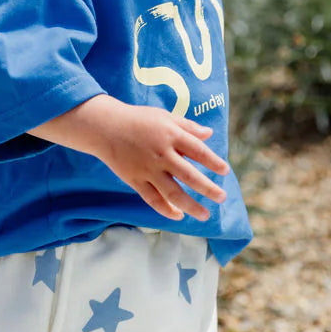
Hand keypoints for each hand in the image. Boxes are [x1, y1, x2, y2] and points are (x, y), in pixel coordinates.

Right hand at [89, 102, 229, 221]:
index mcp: (171, 135)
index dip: (213, 162)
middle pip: (189, 175)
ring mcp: (148, 169)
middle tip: (222, 197)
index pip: (198, 151)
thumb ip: (188, 126)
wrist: (105, 127)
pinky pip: (152, 199)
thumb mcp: (165, 116)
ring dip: (191, 206)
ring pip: (172, 192)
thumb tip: (209, 134)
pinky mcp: (135, 180)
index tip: (225, 171)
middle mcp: (161, 154)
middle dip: (208, 188)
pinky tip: (178, 215)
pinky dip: (166, 210)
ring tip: (205, 215)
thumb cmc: (138, 119)